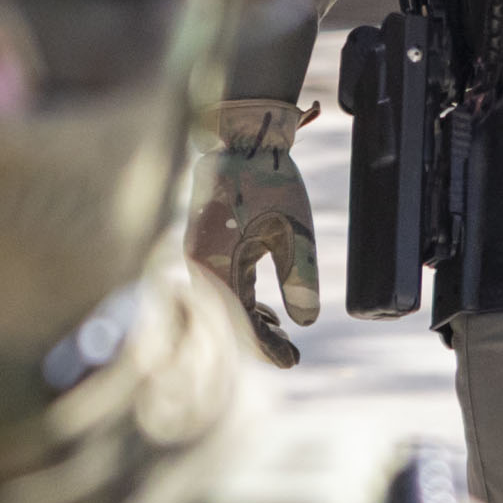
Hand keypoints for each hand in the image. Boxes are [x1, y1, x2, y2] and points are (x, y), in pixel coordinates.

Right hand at [189, 97, 315, 343]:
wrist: (243, 141)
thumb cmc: (270, 183)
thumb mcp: (295, 233)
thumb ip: (300, 279)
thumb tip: (305, 322)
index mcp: (218, 266)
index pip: (241, 322)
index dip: (268, 347)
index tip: (294, 361)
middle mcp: (200, 265)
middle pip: (227, 320)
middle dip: (259, 340)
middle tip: (293, 354)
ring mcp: (198, 254)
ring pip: (222, 304)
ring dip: (251, 321)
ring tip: (282, 333)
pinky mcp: (203, 245)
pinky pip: (220, 286)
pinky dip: (241, 302)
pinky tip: (263, 308)